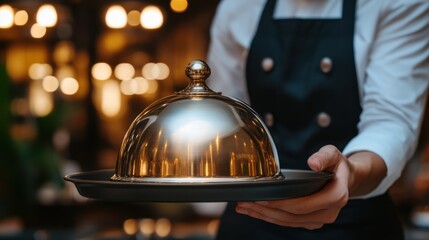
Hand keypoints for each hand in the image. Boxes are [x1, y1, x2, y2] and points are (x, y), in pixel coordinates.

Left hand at [235, 145, 350, 228]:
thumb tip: (313, 163)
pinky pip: (289, 222)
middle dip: (266, 211)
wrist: (345, 177)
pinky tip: (256, 211)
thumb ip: (323, 156)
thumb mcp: (333, 154)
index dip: (280, 204)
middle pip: (292, 216)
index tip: (261, 199)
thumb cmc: (336, 165)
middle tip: (245, 203)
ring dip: (264, 216)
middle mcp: (329, 213)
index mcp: (336, 196)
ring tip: (245, 207)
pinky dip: (271, 217)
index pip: (303, 205)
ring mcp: (320, 220)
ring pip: (288, 222)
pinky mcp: (311, 222)